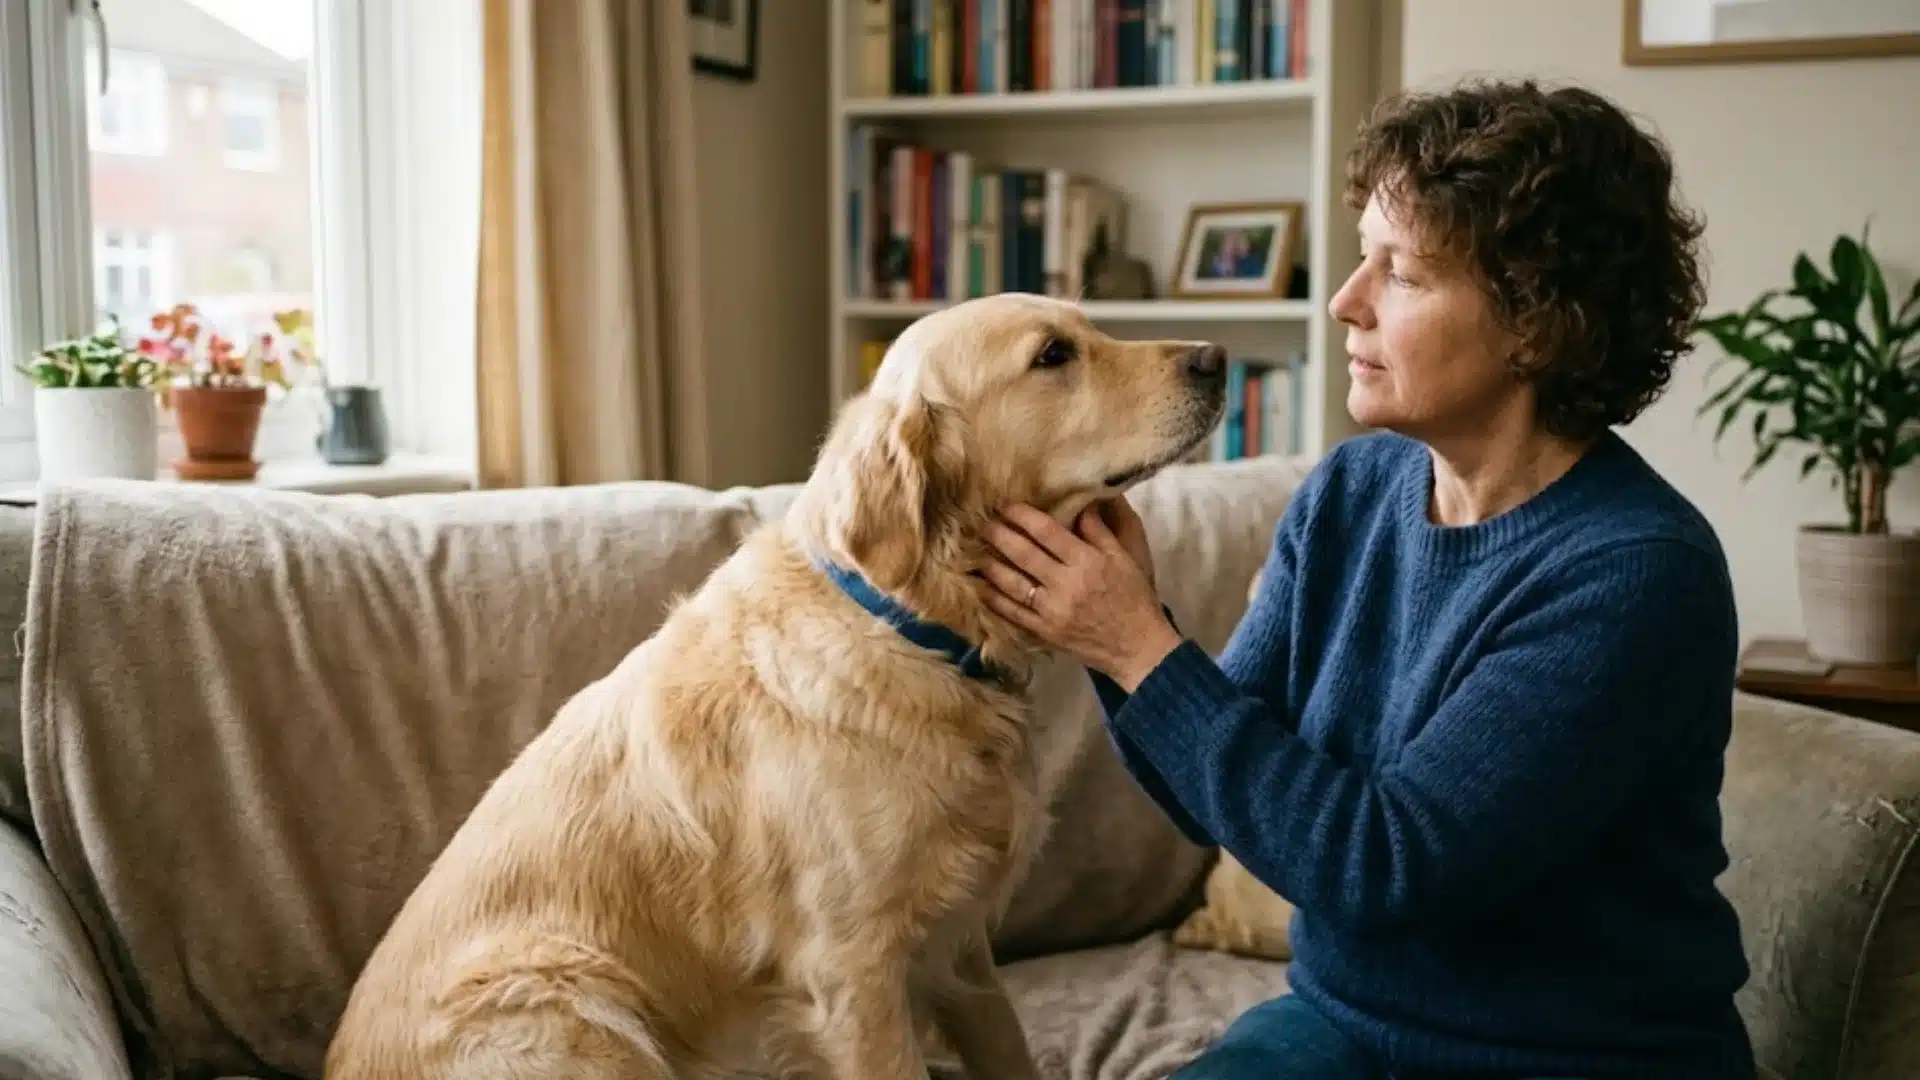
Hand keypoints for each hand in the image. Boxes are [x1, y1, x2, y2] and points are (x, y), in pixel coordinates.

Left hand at [978, 500, 1182, 691]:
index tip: (1006, 505)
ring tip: (976, 551)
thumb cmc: (1134, 597)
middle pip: (1024, 554)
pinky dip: (995, 600)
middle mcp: (1066, 584)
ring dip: (991, 566)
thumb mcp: (1125, 558)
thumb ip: (1100, 530)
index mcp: (1087, 561)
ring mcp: (1052, 610)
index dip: (1023, 516)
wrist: (1138, 646)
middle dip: (999, 535)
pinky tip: (981, 587)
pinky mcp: (1045, 632)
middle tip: (982, 522)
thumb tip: (1081, 503)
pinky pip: (1013, 613)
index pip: (1047, 532)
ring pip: (1013, 583)